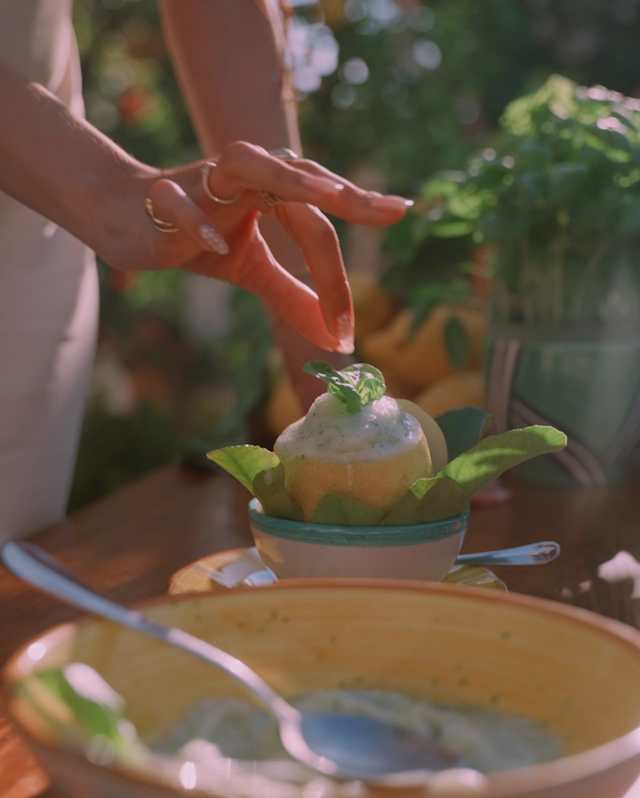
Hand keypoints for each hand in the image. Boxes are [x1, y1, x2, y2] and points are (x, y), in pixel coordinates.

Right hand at [102, 143, 411, 352]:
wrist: (127, 219)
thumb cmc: (197, 235)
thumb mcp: (252, 269)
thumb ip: (292, 295)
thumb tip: (334, 337)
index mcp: (275, 191)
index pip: (318, 230)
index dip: (337, 279)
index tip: (350, 328)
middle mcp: (251, 174)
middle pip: (304, 194)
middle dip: (340, 226)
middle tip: (379, 241)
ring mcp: (208, 179)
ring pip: (254, 165)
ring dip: (292, 179)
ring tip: (331, 196)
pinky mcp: (165, 194)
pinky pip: (182, 203)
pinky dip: (200, 221)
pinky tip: (217, 244)